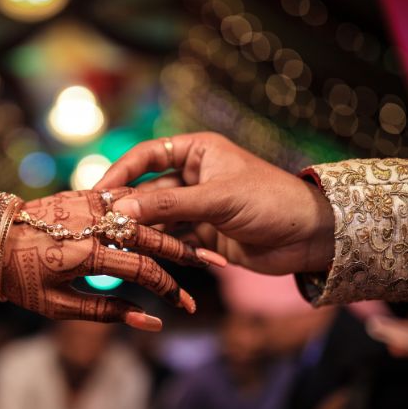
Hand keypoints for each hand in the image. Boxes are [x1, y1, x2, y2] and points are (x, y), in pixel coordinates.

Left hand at [0, 189, 210, 330]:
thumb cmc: (18, 278)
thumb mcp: (56, 306)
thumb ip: (105, 312)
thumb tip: (150, 323)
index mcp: (86, 254)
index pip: (143, 270)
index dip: (170, 290)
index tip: (189, 306)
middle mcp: (91, 223)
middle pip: (152, 236)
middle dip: (186, 253)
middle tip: (215, 265)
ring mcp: (88, 203)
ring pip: (142, 214)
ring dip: (173, 228)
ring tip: (197, 240)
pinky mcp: (83, 193)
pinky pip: (124, 200)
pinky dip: (147, 212)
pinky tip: (167, 220)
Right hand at [94, 133, 334, 274]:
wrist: (310, 236)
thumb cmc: (269, 201)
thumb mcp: (217, 199)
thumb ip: (168, 205)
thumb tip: (121, 210)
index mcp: (197, 151)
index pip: (147, 156)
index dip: (120, 172)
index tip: (97, 191)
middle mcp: (194, 176)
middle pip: (148, 190)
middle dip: (128, 207)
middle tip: (101, 224)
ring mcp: (197, 206)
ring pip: (158, 218)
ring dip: (142, 231)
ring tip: (117, 244)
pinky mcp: (204, 234)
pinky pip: (174, 240)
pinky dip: (164, 249)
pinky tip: (148, 257)